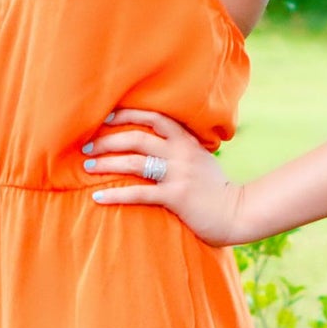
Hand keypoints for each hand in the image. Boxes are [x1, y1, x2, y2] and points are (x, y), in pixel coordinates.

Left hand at [81, 107, 249, 246]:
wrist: (239, 213)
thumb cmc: (216, 190)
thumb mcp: (201, 161)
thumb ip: (181, 151)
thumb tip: (157, 146)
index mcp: (186, 141)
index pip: (154, 117)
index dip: (128, 114)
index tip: (106, 117)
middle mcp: (181, 153)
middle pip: (138, 137)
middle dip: (108, 140)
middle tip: (87, 146)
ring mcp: (179, 174)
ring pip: (135, 162)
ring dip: (107, 163)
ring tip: (87, 167)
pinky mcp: (176, 197)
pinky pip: (139, 193)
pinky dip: (116, 194)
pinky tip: (97, 197)